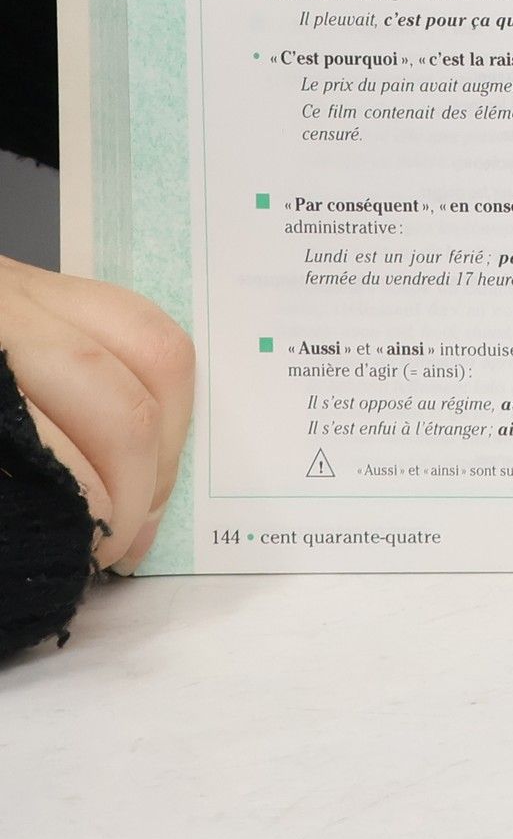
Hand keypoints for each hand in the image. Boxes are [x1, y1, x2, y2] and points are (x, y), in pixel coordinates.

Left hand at [0, 254, 193, 572]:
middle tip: (119, 544)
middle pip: (120, 395)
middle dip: (141, 484)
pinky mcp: (48, 283)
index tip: (87, 556)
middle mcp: (9, 306)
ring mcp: (32, 286)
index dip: (89, 504)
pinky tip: (145, 439)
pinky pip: (143, 326)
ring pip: (155, 349)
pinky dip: (163, 391)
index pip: (53, 438)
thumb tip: (46, 530)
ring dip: (170, 437)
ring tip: (146, 499)